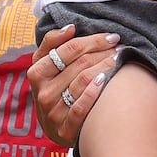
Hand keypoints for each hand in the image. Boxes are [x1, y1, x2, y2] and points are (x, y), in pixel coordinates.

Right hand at [27, 24, 118, 146]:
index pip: (67, 49)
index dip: (92, 40)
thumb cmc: (54, 87)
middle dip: (102, 52)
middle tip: (119, 47)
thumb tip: (70, 27)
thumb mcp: (45, 65)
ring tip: (119, 60)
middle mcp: (42, 93)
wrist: (54, 126)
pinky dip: (95, 92)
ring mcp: (52, 112)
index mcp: (36, 73)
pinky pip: (81, 107)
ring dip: (105, 67)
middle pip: (79, 63)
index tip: (110, 36)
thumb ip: (52, 43)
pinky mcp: (64, 129)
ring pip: (83, 81)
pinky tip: (107, 80)